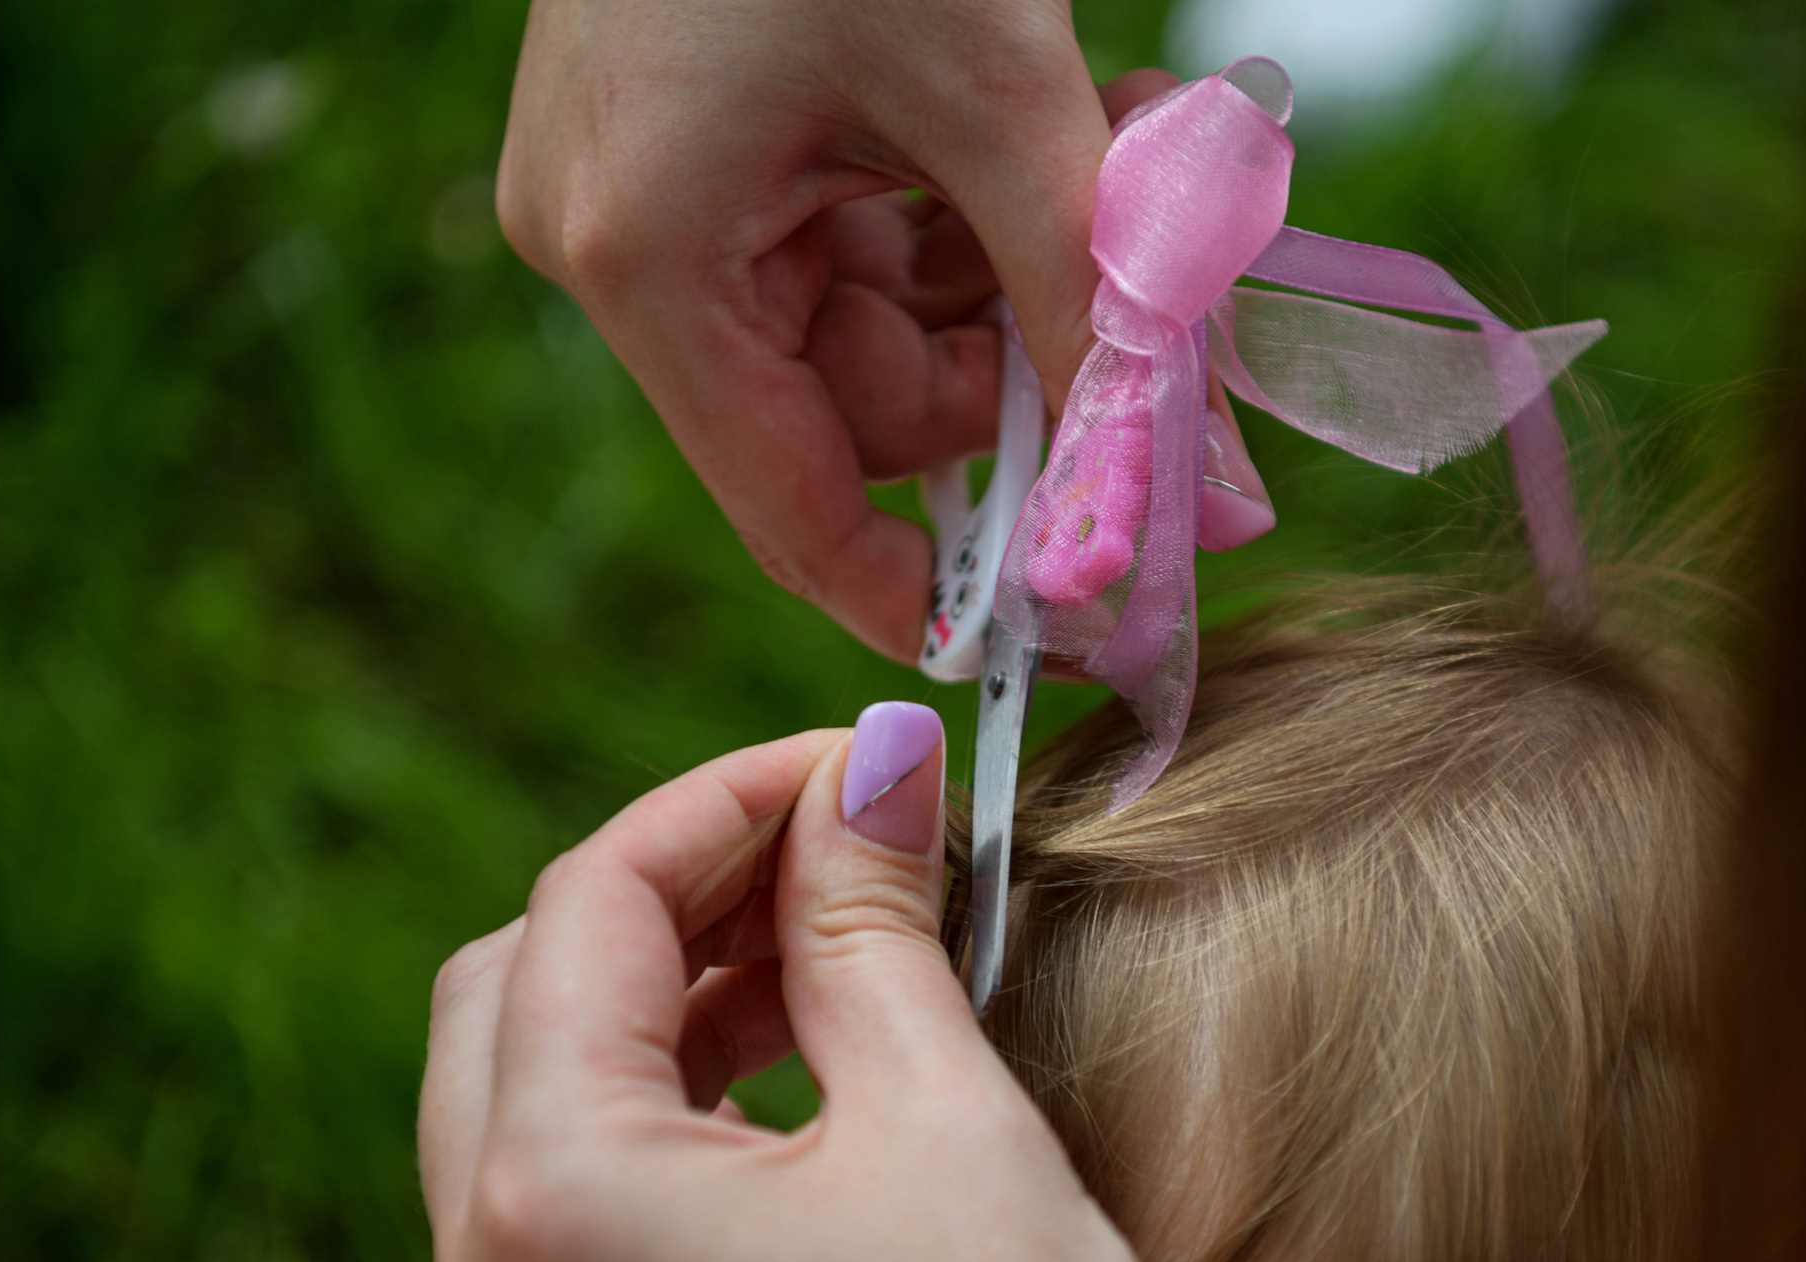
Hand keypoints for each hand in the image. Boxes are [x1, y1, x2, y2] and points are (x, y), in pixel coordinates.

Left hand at [419, 708, 1287, 1261]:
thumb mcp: (951, 1137)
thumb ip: (873, 930)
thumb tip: (872, 770)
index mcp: (552, 1201)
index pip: (588, 905)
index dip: (727, 800)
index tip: (861, 768)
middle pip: (509, 1010)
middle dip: (663, 910)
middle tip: (829, 873)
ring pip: (523, 1146)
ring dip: (653, 1040)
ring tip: (825, 1001)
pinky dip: (652, 1173)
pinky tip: (794, 1166)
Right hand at [495, 5, 1276, 659]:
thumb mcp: (995, 97)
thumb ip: (1094, 298)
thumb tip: (1186, 488)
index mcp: (645, 257)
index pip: (789, 505)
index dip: (923, 582)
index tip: (1055, 619)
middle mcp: (619, 241)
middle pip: (856, 404)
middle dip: (1020, 365)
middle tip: (1166, 324)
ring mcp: (654, 184)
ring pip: (873, 314)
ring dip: (1011, 270)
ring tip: (1119, 164)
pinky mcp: (699, 131)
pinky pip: (853, 228)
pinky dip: (963, 205)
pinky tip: (1057, 136)